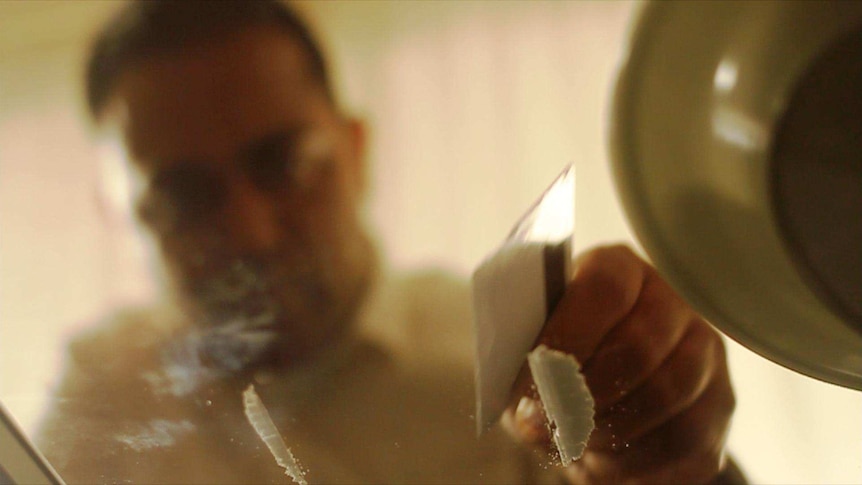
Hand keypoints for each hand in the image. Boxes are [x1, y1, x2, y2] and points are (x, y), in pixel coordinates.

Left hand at [502, 245, 735, 483]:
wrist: (595, 386)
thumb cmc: (555, 358)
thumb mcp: (530, 352)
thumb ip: (526, 375)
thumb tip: (533, 419)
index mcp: (618, 268)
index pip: (605, 288)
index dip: (567, 338)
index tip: (532, 386)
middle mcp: (671, 300)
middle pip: (639, 347)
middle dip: (586, 397)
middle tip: (552, 423)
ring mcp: (705, 350)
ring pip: (668, 395)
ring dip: (611, 431)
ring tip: (575, 442)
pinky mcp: (721, 402)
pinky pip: (688, 440)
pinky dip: (637, 462)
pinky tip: (603, 459)